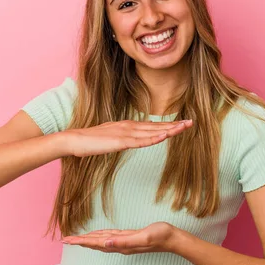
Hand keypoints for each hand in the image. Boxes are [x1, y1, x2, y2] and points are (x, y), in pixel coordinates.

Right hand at [61, 119, 192, 156]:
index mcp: (127, 126)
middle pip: (156, 126)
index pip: (152, 126)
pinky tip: (164, 137)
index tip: (181, 124)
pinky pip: (140, 141)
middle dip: (174, 125)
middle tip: (191, 123)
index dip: (168, 125)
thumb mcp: (110, 139)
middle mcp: (129, 126)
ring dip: (169, 130)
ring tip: (184, 128)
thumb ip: (122, 138)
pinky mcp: (120, 141)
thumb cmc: (89, 142)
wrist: (73, 140)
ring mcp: (125, 133)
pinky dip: (153, 138)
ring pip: (152, 132)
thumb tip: (130, 140)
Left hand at [61, 222, 178, 253]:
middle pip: (95, 243)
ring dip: (88, 240)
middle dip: (80, 242)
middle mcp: (120, 245)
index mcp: (120, 245)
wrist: (172, 238)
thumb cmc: (160, 236)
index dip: (81, 241)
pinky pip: (110, 237)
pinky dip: (100, 236)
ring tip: (76, 239)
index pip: (95, 243)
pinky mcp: (129, 237)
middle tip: (65, 240)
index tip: (67, 240)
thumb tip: (106, 243)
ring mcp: (124, 242)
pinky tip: (98, 235)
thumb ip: (124, 241)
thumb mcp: (142, 236)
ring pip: (101, 241)